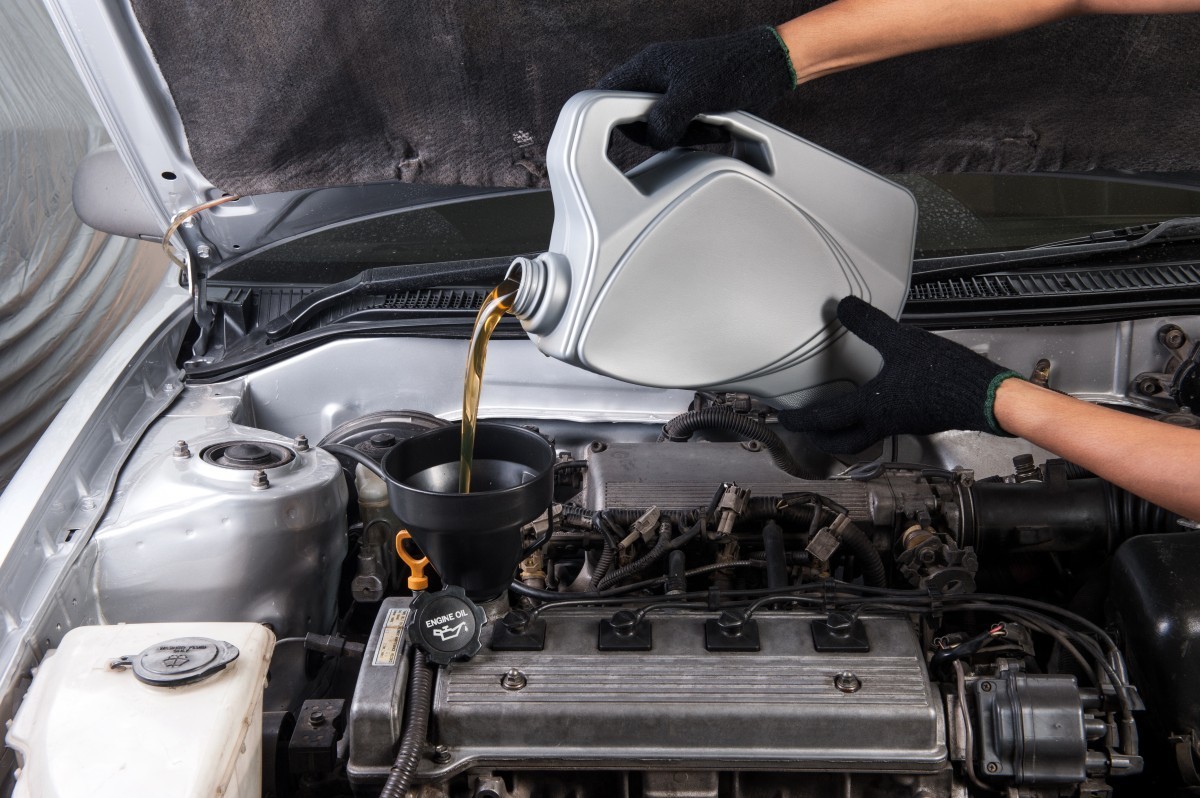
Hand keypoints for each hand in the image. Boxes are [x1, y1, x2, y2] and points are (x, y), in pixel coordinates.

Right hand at [597, 26, 795, 149]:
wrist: (769, 67)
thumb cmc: (733, 68)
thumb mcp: (693, 95)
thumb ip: (665, 119)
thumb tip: (654, 139)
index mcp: (648, 67)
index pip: (606, 92)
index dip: (603, 116)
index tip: (607, 139)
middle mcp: (656, 80)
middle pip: (632, 119)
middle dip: (654, 132)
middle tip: (676, 130)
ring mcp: (673, 95)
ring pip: (658, 130)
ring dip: (680, 136)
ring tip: (704, 125)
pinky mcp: (690, 108)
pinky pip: (680, 133)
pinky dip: (694, 137)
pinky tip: (713, 129)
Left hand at [779, 296, 1022, 452]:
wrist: (986, 396)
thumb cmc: (946, 375)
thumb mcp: (902, 342)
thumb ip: (869, 324)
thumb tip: (843, 306)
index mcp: (872, 408)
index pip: (825, 420)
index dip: (800, 420)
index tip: (784, 419)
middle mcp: (883, 423)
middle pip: (842, 443)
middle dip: (820, 439)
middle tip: (806, 430)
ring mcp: (901, 424)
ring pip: (863, 438)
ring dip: (843, 433)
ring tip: (833, 419)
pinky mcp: (917, 420)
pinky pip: (882, 427)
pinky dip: (867, 421)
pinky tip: (873, 402)